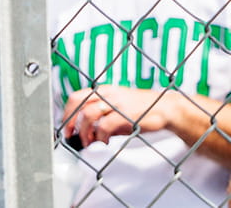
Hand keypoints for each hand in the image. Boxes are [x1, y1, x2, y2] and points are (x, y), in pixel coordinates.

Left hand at [61, 86, 197, 148]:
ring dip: (85, 131)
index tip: (66, 127)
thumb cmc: (142, 110)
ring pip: (89, 115)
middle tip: (71, 136)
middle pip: (79, 104)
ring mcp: (116, 103)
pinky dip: (100, 136)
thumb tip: (88, 133)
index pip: (77, 97)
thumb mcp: (119, 109)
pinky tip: (104, 142)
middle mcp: (107, 94)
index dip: (67, 112)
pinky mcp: (125, 115)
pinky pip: (105, 126)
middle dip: (71, 121)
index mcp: (104, 90)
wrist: (166, 108)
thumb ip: (104, 118)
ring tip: (89, 142)